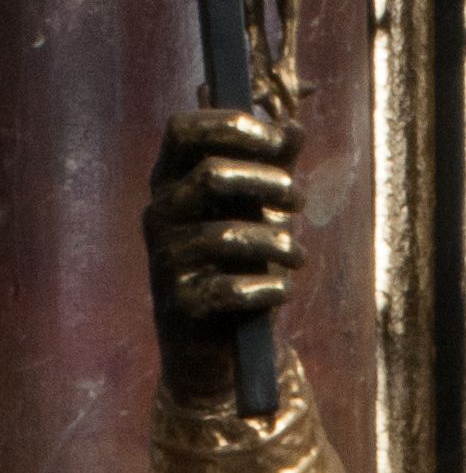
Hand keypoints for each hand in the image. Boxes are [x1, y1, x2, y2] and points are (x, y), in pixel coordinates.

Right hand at [145, 104, 301, 404]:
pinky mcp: (181, 305)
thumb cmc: (235, 265)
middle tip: (299, 200)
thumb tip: (294, 127)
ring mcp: (165, 260)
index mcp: (170, 181)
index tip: (277, 138)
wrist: (212, 348)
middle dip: (266, 182)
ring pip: (226, 236)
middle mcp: (159, 214)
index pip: (182, 130)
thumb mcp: (254, 211)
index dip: (228, 124)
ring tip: (298, 255)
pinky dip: (267, 288)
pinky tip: (284, 290)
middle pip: (210, 175)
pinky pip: (230, 289)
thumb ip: (272, 169)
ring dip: (276, 242)